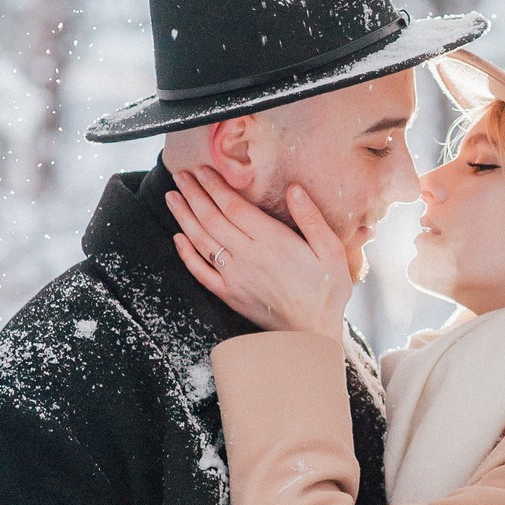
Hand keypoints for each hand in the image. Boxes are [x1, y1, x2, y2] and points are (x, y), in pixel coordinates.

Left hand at [166, 167, 351, 340]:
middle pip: (212, 218)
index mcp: (272, 241)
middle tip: (181, 175)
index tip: (202, 169)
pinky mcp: (229, 294)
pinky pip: (200, 271)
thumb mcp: (332, 251)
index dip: (215, 186)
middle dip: (194, 194)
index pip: (233, 206)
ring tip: (172, 197)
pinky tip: (178, 237)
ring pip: (201, 240)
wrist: (312, 334)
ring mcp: (234, 277)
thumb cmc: (327, 291)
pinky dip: (186, 253)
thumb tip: (294, 189)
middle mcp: (248, 256)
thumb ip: (311, 219)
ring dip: (184, 216)